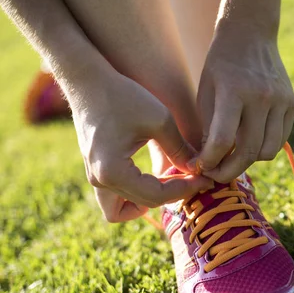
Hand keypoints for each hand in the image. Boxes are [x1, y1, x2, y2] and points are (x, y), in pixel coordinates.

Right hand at [69, 70, 212, 221]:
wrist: (88, 81)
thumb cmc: (124, 96)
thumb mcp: (160, 121)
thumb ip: (180, 150)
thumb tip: (199, 171)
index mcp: (113, 170)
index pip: (158, 195)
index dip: (186, 189)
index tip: (205, 178)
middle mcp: (100, 180)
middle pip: (145, 203)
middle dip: (174, 193)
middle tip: (195, 177)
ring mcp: (94, 178)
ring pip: (122, 211)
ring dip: (149, 201)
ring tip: (172, 180)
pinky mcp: (96, 172)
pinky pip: (114, 201)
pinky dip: (133, 197)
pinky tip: (155, 179)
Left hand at [191, 22, 293, 182]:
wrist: (250, 35)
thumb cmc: (220, 67)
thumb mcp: (206, 93)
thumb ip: (209, 129)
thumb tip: (208, 165)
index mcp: (234, 91)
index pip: (223, 140)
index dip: (210, 161)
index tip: (201, 168)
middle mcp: (262, 97)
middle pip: (249, 151)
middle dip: (229, 170)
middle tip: (216, 174)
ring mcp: (281, 101)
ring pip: (268, 151)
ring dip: (249, 161)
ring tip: (234, 156)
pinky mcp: (292, 104)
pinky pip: (280, 140)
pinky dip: (265, 148)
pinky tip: (250, 142)